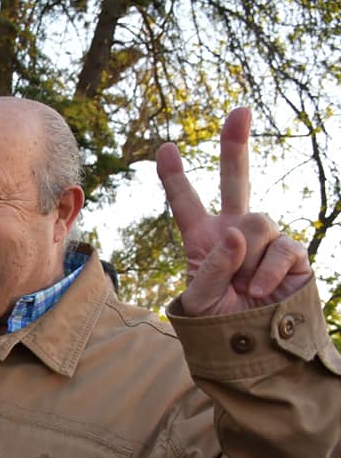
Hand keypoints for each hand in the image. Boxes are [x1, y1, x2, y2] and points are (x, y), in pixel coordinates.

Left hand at [156, 107, 311, 315]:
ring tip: (244, 287)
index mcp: (203, 239)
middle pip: (235, 180)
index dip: (174, 177)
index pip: (185, 203)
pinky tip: (260, 290)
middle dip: (236, 144)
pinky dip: (268, 270)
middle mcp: (234, 231)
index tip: (164, 148)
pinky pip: (281, 248)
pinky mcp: (293, 253)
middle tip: (239, 110)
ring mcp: (265, 239)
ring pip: (256, 223)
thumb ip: (212, 268)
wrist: (256, 348)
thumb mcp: (200, 301)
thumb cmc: (221, 325)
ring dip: (247, 256)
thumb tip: (236, 231)